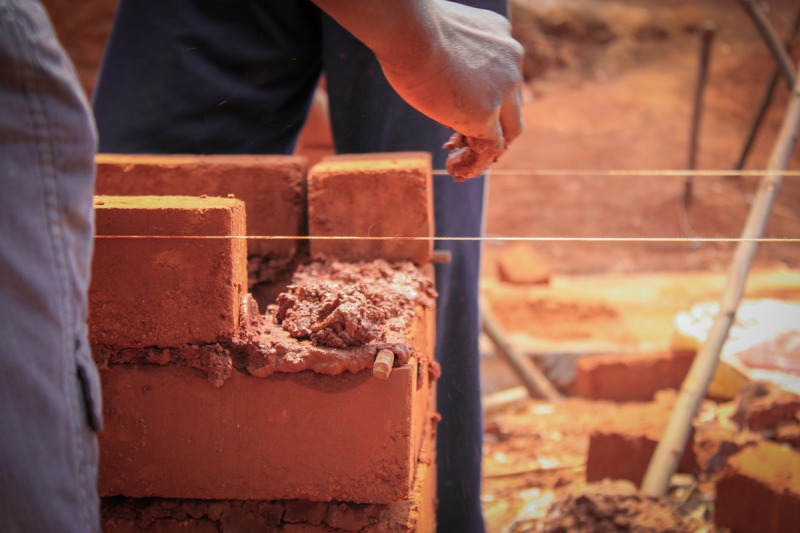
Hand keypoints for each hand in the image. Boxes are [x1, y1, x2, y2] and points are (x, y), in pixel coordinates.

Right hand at [312, 0, 523, 179]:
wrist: (409, 30)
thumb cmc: (409, 28)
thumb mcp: (439, 37)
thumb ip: (451, 57)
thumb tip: (436, 73)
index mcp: (499, 36)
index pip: (502, 79)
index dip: (485, 103)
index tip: (458, 117)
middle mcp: (511, 59)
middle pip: (512, 107)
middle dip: (492, 129)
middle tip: (464, 144)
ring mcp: (504, 88)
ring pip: (507, 131)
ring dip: (484, 150)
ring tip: (457, 164)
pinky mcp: (487, 113)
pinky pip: (490, 148)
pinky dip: (475, 163)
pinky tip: (454, 168)